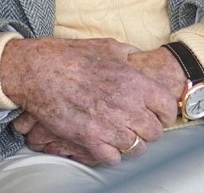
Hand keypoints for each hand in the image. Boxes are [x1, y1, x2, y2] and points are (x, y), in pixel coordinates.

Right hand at [1, 37, 177, 165]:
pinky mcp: (89, 139)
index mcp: (133, 81)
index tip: (156, 113)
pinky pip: (114, 158)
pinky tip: (104, 142)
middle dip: (147, 129)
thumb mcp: (105, 45)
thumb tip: (138, 58)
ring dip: (130, 142)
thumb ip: (128, 53)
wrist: (36, 70)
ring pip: (137, 148)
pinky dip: (111, 153)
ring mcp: (108, 124)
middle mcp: (126, 105)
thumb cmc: (68, 56)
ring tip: (120, 134)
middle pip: (155, 132)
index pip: (167, 107)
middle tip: (135, 123)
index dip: (164, 112)